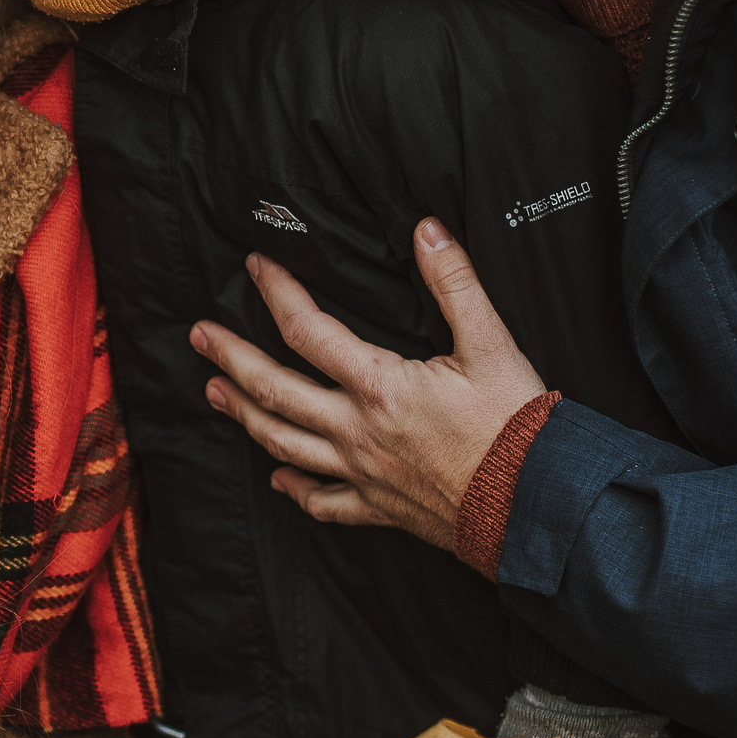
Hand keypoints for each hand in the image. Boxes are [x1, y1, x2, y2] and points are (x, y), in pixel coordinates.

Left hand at [189, 218, 543, 548]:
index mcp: (378, 386)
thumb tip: (427, 230)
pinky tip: (277, 479)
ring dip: (243, 416)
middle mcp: (356, 430)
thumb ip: (455, 282)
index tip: (255, 268)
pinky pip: (323, 502)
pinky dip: (294, 489)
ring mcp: (362, 472)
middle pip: (273, 390)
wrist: (536, 507)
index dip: (276, 294)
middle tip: (199, 336)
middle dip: (231, 357)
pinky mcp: (379, 507)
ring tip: (214, 393)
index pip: (307, 330)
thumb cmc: (517, 428)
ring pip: (283, 443)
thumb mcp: (491, 344)